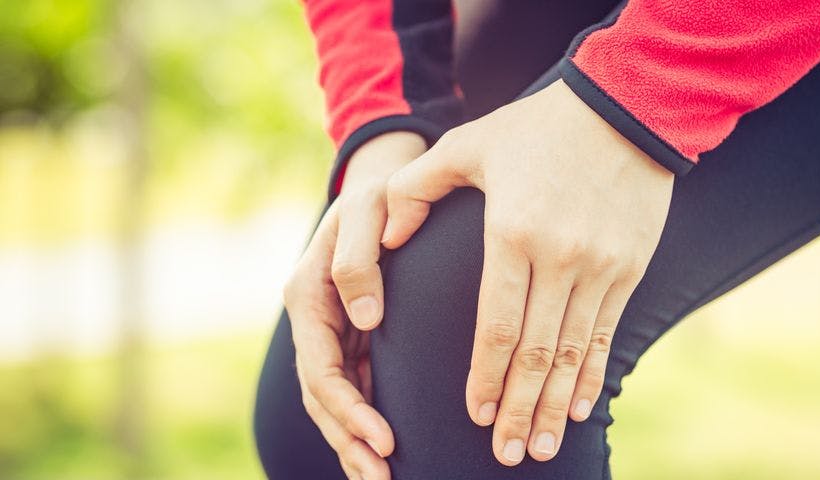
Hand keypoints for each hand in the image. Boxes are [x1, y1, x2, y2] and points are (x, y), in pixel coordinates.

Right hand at [283, 131, 425, 478]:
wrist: (380, 186)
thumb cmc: (376, 195)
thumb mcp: (366, 212)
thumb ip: (358, 260)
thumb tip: (366, 319)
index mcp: (308, 296)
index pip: (321, 367)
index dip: (349, 407)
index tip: (383, 438)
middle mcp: (314, 321)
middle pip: (322, 395)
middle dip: (350, 439)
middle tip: (383, 477)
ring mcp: (329, 332)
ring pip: (333, 399)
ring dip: (353, 442)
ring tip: (382, 479)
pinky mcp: (351, 337)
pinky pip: (352, 386)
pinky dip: (362, 421)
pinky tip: (384, 450)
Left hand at [382, 80, 673, 465]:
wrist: (625, 108)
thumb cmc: (537, 128)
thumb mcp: (468, 145)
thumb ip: (416, 188)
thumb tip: (387, 236)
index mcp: (513, 233)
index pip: (495, 325)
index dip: (484, 377)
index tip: (475, 415)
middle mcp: (559, 258)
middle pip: (535, 352)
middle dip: (519, 410)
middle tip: (507, 455)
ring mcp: (600, 267)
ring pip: (574, 353)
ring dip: (557, 406)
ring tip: (543, 448)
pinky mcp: (629, 268)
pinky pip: (608, 333)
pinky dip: (595, 375)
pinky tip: (585, 408)